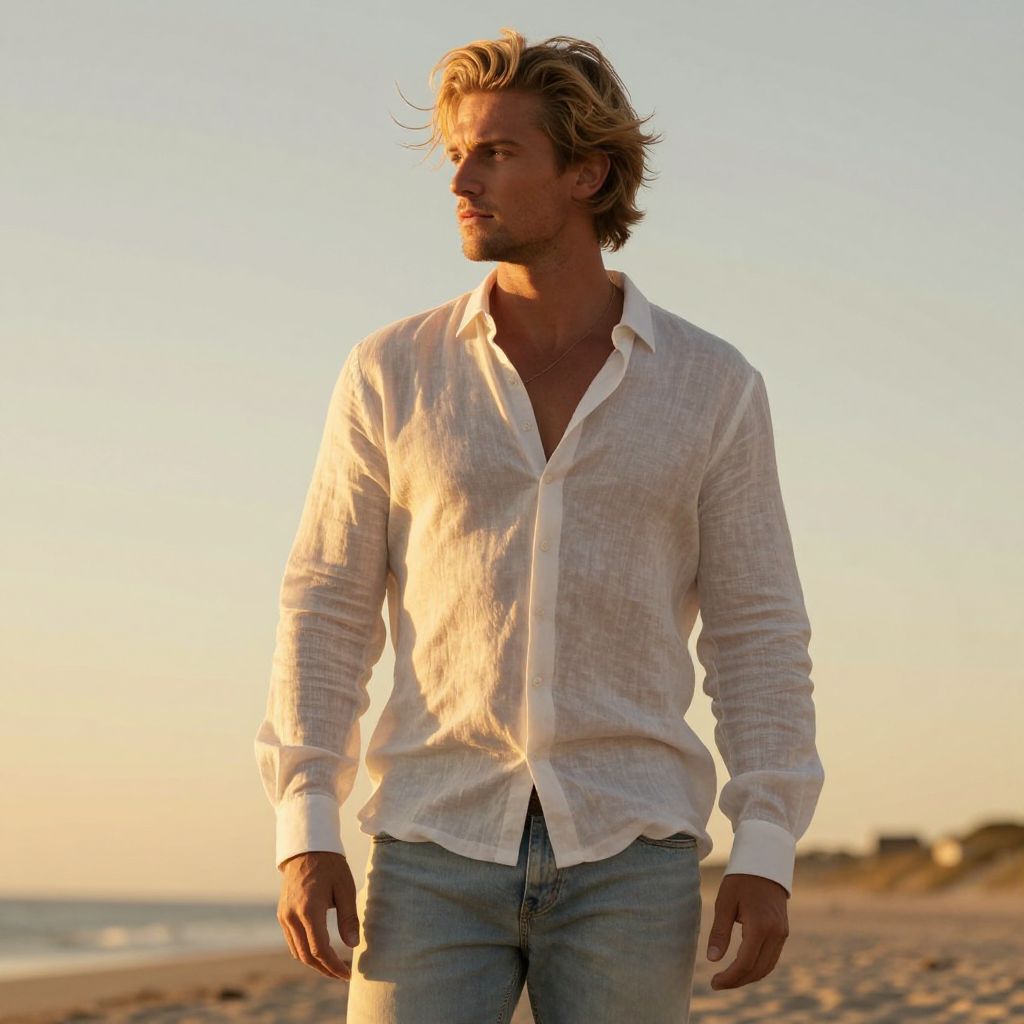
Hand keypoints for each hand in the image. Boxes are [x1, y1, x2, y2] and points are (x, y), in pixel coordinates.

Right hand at [278, 851, 359, 980]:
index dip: (334, 966)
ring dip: (314, 963)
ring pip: (297, 951)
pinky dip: (305, 951)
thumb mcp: (345, 887)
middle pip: (306, 956)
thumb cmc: (330, 866)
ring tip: (333, 966)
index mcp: (308, 910)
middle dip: (324, 969)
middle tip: (342, 974)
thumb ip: (348, 917)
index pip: (319, 950)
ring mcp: (284, 916)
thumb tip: (353, 944)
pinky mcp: (282, 914)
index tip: (347, 974)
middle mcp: (292, 916)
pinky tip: (320, 951)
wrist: (307, 848)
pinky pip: (292, 941)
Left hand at [706, 872, 788, 989]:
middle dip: (737, 981)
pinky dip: (758, 967)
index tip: (713, 983)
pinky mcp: (783, 932)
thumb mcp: (725, 903)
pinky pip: (772, 958)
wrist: (765, 862)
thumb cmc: (741, 880)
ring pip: (767, 967)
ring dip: (748, 977)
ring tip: (728, 978)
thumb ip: (719, 932)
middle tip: (717, 983)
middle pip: (758, 970)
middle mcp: (775, 934)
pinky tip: (742, 967)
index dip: (729, 978)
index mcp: (760, 926)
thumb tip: (712, 960)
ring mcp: (782, 934)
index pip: (745, 963)